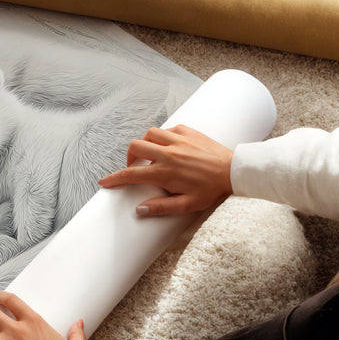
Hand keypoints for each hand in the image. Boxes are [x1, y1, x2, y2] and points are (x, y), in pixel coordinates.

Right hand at [98, 124, 233, 216]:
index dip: (114, 179)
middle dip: (129, 157)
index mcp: (165, 172)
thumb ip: (162, 207)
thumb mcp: (187, 205)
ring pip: (149, 134)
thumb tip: (139, 210)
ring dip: (145, 144)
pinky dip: (163, 137)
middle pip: (135, 147)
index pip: (131, 175)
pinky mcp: (188, 131)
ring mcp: (178, 140)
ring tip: (151, 155)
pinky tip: (169, 146)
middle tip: (135, 167)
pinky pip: (167, 129)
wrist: (234, 171)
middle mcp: (168, 153)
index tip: (104, 182)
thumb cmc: (211, 190)